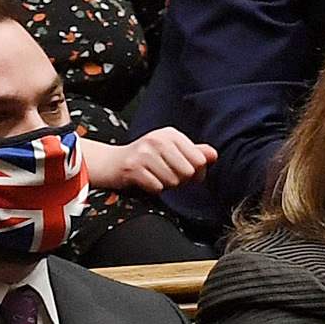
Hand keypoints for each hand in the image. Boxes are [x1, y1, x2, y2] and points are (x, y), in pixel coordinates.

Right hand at [83, 127, 215, 197]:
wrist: (110, 162)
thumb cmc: (145, 158)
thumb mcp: (171, 151)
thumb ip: (194, 153)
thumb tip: (214, 155)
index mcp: (171, 134)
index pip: (200, 161)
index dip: (196, 173)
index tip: (183, 171)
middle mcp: (158, 139)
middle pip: (188, 173)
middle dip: (180, 180)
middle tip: (165, 174)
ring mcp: (144, 152)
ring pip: (173, 181)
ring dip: (165, 185)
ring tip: (154, 175)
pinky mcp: (133, 166)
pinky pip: (157, 187)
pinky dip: (153, 189)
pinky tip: (145, 180)